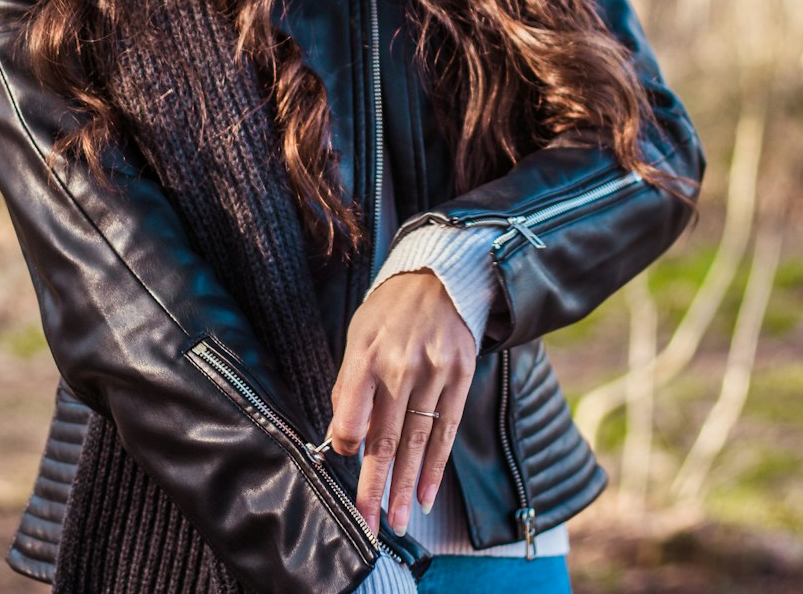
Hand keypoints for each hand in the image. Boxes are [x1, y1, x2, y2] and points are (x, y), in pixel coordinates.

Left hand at [324, 268, 475, 534]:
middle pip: (385, 437)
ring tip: (398, 521)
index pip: (352, 409)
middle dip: (374, 486)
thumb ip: (349, 384)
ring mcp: (434, 373)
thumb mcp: (358, 335)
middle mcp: (401, 366)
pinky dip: (434, 467)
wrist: (441, 279)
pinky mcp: (461, 378)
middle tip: (366, 523)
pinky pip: (446, 431)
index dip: (346, 442)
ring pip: (417, 441)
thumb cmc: (389, 312)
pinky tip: (426, 495)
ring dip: (406, 486)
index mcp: (367, 354)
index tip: (341, 465)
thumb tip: (342, 437)